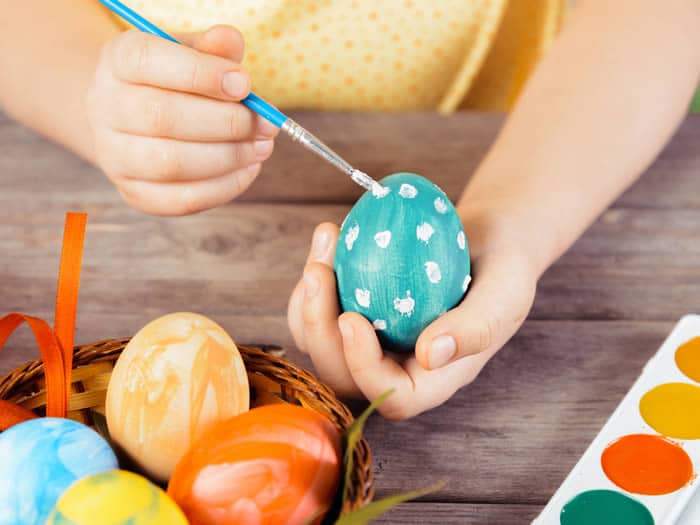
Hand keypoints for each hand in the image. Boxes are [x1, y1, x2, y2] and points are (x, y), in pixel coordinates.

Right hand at [86, 26, 277, 214]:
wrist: (135, 119)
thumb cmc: (174, 81)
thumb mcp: (190, 53)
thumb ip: (212, 48)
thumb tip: (230, 42)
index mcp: (118, 60)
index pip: (148, 62)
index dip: (201, 73)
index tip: (244, 84)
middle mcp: (105, 107)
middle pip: (162, 117)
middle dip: (225, 123)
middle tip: (264, 124)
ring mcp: (115, 156)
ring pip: (171, 163)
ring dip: (228, 157)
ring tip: (261, 147)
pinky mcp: (135, 193)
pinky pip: (181, 200)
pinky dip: (223, 187)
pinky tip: (247, 169)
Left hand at [287, 215, 536, 419]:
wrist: (490, 240)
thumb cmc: (505, 269)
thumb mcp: (505, 294)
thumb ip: (477, 328)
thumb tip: (430, 355)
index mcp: (436, 377)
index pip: (394, 395)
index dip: (364, 367)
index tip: (351, 317)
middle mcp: (398, 367)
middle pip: (342, 374)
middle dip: (318, 327)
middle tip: (319, 270)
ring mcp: (374, 342)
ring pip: (320, 343)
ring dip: (308, 297)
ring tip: (327, 239)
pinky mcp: (357, 312)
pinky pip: (318, 311)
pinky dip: (315, 279)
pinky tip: (329, 240)